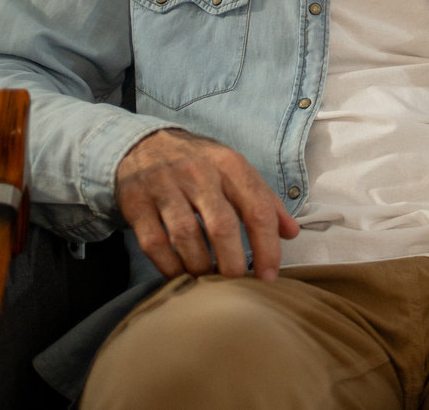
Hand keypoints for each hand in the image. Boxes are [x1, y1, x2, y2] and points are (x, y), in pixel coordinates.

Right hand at [114, 128, 298, 280]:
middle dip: (233, 262)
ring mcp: (165, 187)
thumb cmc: (200, 164)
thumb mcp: (236, 171)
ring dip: (200, 266)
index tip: (269, 275)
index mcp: (230, 165)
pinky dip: (169, 266)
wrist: (145, 145)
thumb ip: (265, 200)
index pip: (257, 209)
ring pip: (186, 236)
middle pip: (222, 226)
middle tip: (237, 283)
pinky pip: (154, 243)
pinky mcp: (136, 203)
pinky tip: (181, 274)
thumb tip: (292, 232)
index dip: (267, 247)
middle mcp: (198, 174)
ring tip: (210, 280)